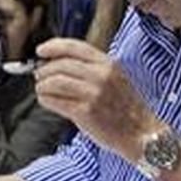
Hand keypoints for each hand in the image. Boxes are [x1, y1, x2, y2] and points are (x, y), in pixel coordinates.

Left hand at [33, 38, 163, 161]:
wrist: (142, 133)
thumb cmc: (125, 108)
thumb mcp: (115, 78)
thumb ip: (90, 69)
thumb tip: (56, 64)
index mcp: (108, 64)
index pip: (73, 47)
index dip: (52, 47)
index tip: (40, 51)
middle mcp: (101, 75)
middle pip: (60, 65)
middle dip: (43, 70)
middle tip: (39, 77)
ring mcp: (93, 94)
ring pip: (54, 82)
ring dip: (42, 86)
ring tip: (42, 90)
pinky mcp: (86, 112)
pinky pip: (56, 101)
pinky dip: (45, 99)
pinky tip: (46, 101)